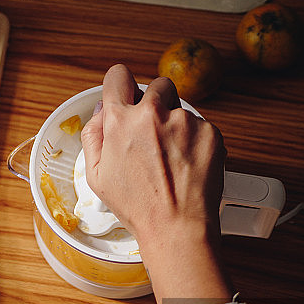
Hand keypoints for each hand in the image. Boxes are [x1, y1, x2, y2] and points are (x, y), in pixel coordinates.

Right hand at [80, 65, 231, 303]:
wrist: (177, 227)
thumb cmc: (137, 206)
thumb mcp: (96, 175)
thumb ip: (93, 135)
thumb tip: (101, 111)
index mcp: (120, 120)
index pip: (118, 76)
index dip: (120, 84)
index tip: (125, 91)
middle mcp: (152, 113)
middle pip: (156, 85)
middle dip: (155, 103)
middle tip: (154, 132)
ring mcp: (184, 121)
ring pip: (180, 109)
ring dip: (176, 125)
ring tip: (172, 158)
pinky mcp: (210, 132)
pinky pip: (200, 126)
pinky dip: (195, 141)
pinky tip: (187, 165)